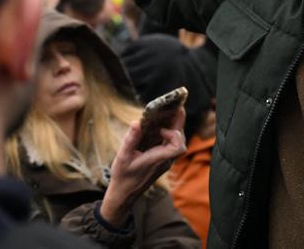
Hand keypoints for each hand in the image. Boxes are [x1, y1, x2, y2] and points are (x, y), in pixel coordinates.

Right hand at [99, 107, 186, 226]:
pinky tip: (160, 127)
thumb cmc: (123, 176)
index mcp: (157, 159)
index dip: (174, 134)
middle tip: (172, 108)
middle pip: (181, 141)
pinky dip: (169, 134)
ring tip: (167, 114)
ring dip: (174, 128)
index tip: (161, 127)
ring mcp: (165, 162)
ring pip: (178, 143)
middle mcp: (165, 161)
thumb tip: (136, 122)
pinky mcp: (163, 161)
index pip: (178, 146)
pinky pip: (171, 146)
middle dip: (178, 124)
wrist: (124, 194)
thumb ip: (130, 140)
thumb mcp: (122, 157)